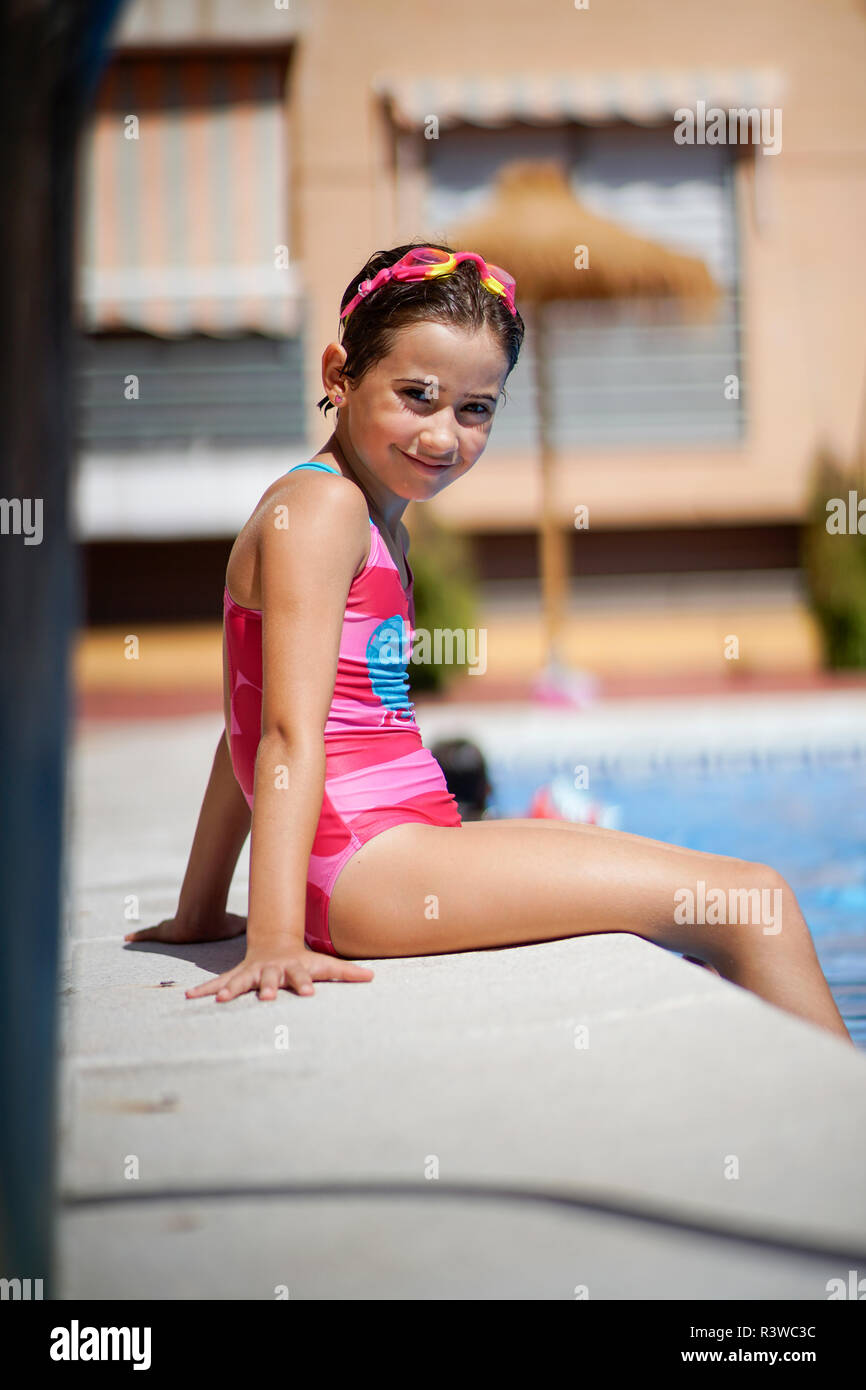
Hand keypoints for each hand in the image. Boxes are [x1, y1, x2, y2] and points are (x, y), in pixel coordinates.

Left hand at [124, 909, 247, 944]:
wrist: (205, 921)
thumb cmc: (218, 924)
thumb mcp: (236, 927)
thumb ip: (248, 925)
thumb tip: (268, 922)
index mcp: (194, 928)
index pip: (187, 927)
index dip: (183, 927)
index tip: (181, 929)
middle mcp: (180, 926)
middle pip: (168, 928)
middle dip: (161, 930)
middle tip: (154, 933)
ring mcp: (170, 929)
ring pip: (155, 931)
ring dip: (145, 934)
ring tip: (129, 937)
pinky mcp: (163, 932)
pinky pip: (147, 934)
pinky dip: (137, 935)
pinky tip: (126, 937)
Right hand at [184, 945, 374, 1001]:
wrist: (275, 943)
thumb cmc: (303, 961)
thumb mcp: (325, 965)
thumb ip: (346, 972)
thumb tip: (372, 977)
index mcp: (293, 970)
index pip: (302, 978)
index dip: (305, 985)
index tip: (310, 995)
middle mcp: (270, 971)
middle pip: (269, 980)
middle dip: (267, 988)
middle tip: (267, 998)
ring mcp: (251, 973)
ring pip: (239, 982)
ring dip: (229, 990)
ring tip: (219, 1000)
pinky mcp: (236, 977)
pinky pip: (219, 984)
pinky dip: (204, 990)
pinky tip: (188, 997)